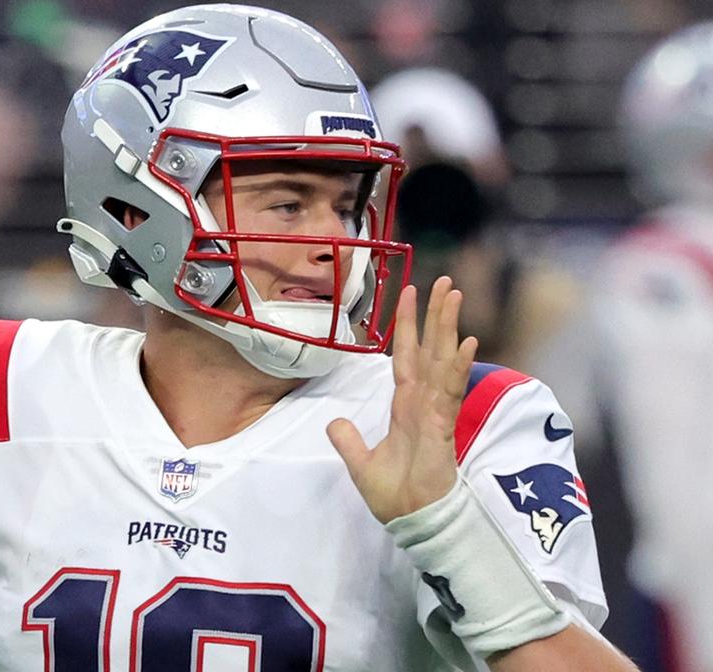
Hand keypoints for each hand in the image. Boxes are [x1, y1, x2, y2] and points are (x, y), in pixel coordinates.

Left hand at [326, 276, 478, 523]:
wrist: (412, 522)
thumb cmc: (396, 497)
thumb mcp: (361, 464)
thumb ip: (348, 441)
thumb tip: (335, 423)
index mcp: (405, 406)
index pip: (407, 357)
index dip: (408, 327)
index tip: (408, 294)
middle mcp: (423, 403)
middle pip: (430, 349)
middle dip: (435, 315)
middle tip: (443, 281)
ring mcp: (435, 412)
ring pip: (442, 360)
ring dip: (447, 327)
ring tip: (453, 295)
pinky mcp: (442, 426)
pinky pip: (450, 391)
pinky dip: (457, 366)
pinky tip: (466, 342)